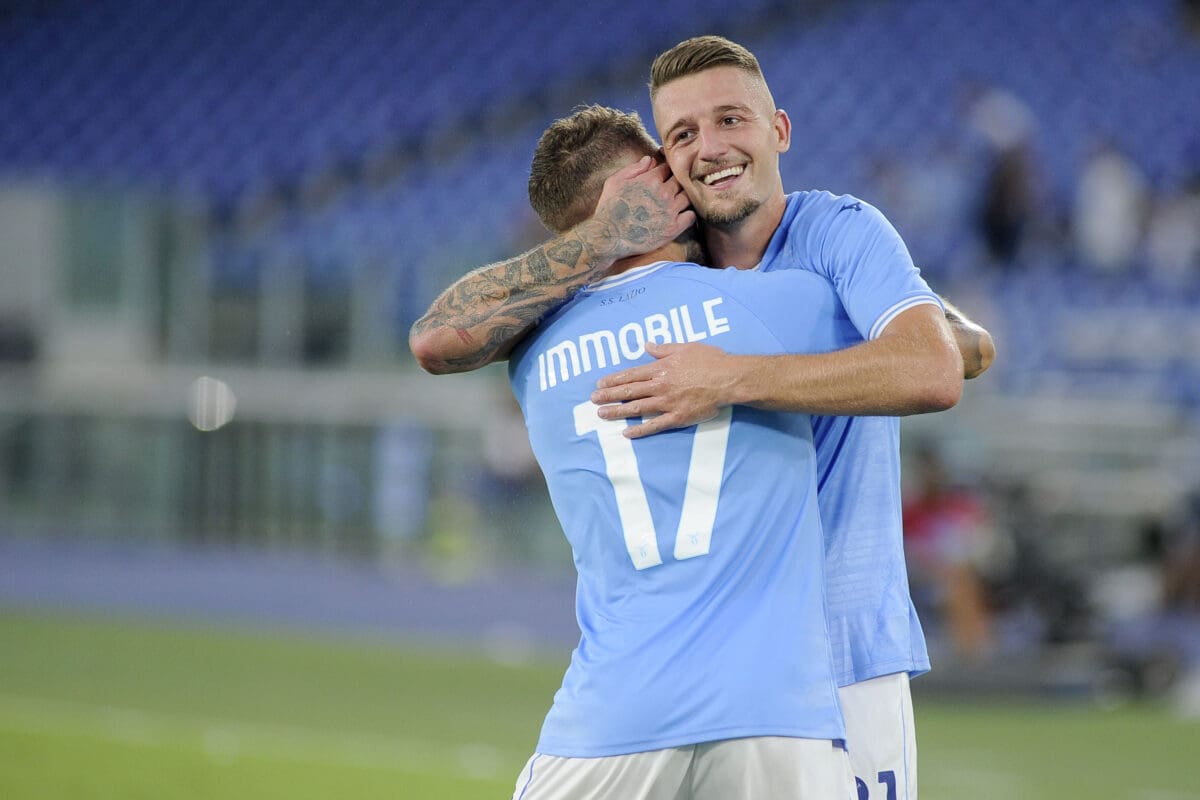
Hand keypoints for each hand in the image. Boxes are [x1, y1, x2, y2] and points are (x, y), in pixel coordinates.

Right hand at [590, 156, 695, 260]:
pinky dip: (688, 214)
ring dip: (683, 197)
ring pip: (688, 196)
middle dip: (675, 183)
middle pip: (680, 180)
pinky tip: (680, 215)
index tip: (662, 177)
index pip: (667, 168)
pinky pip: (691, 216)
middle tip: (669, 190)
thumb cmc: (608, 209)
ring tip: (676, 202)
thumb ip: (634, 168)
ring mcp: (670, 211)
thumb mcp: (614, 182)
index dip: (665, 171)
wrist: (608, 238)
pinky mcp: (673, 228)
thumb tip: (651, 159)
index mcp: (650, 180)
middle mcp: (663, 193)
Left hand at [590, 342, 735, 437]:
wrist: (729, 379)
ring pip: (637, 408)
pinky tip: (626, 433)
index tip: (600, 383)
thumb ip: (663, 349)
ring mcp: (667, 403)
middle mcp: (660, 386)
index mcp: (661, 368)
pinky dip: (640, 430)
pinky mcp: (677, 417)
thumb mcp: (685, 347)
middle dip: (609, 395)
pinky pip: (655, 425)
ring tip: (601, 414)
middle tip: (592, 399)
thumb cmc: (710, 360)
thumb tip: (647, 345)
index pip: (631, 375)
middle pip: (629, 391)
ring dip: (617, 411)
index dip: (614, 380)